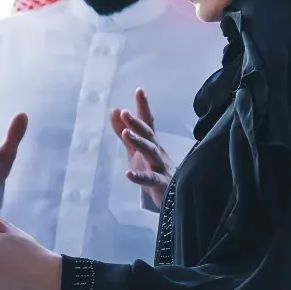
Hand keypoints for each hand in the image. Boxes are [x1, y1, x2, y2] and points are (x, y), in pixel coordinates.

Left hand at [111, 88, 170, 212]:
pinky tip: (128, 173)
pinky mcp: (161, 184)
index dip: (143, 107)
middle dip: (137, 124)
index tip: (139, 90)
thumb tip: (115, 111)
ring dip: (139, 142)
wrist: (174, 199)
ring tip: (126, 134)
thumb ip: (125, 133)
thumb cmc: (154, 171)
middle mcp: (158, 153)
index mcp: (152, 144)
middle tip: (125, 113)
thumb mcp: (136, 152)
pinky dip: (139, 177)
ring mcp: (161, 168)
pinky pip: (150, 180)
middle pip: (148, 136)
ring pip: (151, 153)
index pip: (147, 123)